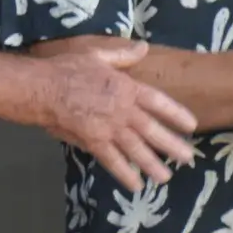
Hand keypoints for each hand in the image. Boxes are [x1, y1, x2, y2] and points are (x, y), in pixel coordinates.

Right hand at [36, 43, 197, 191]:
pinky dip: (125, 174)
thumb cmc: (68, 69)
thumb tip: (143, 47)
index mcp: (126, 88)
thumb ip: (123, 55)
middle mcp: (122, 110)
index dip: (176, 114)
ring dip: (152, 164)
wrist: (42, 88)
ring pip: (136, 149)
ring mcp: (109, 128)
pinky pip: (112, 161)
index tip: (191, 125)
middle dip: (172, 146)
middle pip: (152, 130)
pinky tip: (136, 185)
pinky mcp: (93, 142)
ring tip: (166, 176)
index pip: (158, 102)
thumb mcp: (98, 55)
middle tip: (188, 159)